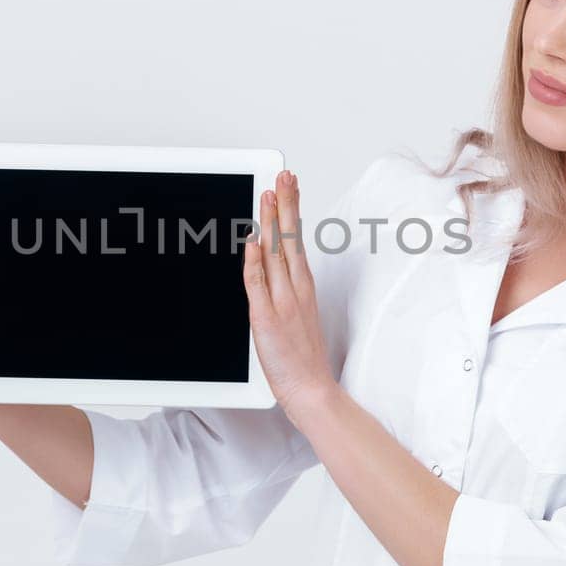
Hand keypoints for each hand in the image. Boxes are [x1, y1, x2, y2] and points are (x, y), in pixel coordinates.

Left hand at [244, 169, 340, 421]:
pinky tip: (253, 242)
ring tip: (269, 195)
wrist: (311, 390)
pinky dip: (255, 263)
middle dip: (285, 204)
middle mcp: (295, 289)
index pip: (296, 239)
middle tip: (283, 176)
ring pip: (275, 254)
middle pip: (289, 239)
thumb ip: (284, 286)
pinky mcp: (267, 319)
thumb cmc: (303, 356)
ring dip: (271, 223)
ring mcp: (282, 302)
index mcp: (302, 286)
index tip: (289, 185)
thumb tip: (268, 259)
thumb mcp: (297, 313)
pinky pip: (258, 286)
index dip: (292, 210)